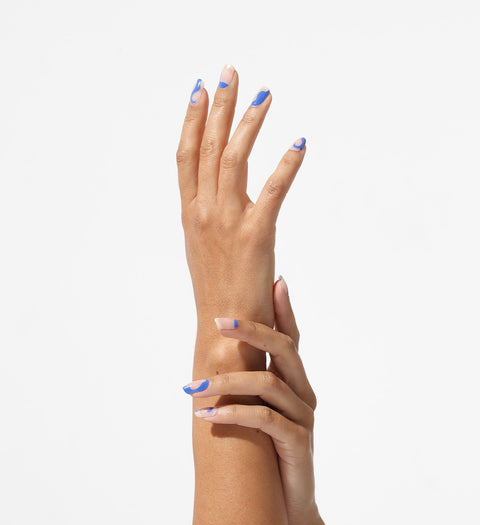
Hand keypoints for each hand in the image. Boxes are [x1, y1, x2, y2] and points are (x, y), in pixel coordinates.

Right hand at [176, 65, 305, 329]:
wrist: (222, 330)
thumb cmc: (218, 292)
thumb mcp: (206, 248)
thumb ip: (213, 217)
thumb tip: (232, 195)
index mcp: (190, 214)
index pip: (186, 156)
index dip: (191, 120)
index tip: (198, 91)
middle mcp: (202, 213)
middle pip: (207, 147)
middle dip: (219, 106)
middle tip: (230, 72)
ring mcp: (226, 223)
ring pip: (233, 159)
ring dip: (248, 122)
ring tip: (264, 94)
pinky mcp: (255, 236)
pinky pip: (272, 191)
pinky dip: (287, 165)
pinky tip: (299, 143)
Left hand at [182, 277, 325, 524]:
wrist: (285, 500)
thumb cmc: (269, 449)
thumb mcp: (260, 410)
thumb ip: (252, 380)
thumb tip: (222, 349)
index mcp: (296, 381)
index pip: (291, 337)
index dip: (284, 309)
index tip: (274, 281)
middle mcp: (303, 392)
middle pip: (284, 349)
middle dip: (253, 331)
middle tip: (220, 322)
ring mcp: (303, 417)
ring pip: (269, 382)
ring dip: (228, 381)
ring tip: (194, 388)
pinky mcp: (297, 442)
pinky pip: (265, 418)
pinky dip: (234, 413)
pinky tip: (206, 415)